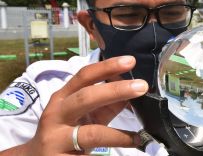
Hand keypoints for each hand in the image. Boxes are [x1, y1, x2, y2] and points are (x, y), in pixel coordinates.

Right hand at [5, 56, 147, 154]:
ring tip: (138, 137)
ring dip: (118, 135)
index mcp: (63, 98)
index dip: (107, 67)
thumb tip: (132, 92)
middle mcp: (56, 115)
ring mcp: (56, 139)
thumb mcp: (84, 114)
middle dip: (115, 90)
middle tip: (142, 86)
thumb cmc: (65, 131)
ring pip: (91, 134)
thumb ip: (106, 104)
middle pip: (86, 98)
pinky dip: (112, 152)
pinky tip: (128, 148)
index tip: (130, 61)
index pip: (84, 76)